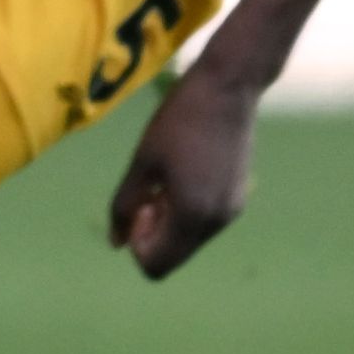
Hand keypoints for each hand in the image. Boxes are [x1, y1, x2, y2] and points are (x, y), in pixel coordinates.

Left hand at [105, 66, 256, 280]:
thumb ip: (125, 206)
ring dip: (170, 222)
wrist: (229, 87)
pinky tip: (184, 174)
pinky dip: (188, 211)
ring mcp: (231, 211)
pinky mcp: (238, 197)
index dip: (137, 244)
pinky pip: (204, 222)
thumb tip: (116, 243)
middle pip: (174, 257)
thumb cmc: (179, 119)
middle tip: (149, 190)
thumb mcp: (143, 161)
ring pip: (189, 240)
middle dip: (153, 234)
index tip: (138, 205)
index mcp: (192, 216)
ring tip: (166, 179)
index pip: (156, 266)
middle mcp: (216, 223)